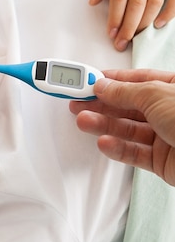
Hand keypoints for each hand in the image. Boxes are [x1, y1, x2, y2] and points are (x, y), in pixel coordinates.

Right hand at [70, 69, 174, 184]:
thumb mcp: (156, 94)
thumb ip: (125, 92)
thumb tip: (103, 86)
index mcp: (172, 87)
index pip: (136, 80)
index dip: (110, 80)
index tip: (87, 81)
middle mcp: (169, 110)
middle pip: (128, 105)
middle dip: (101, 103)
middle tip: (76, 102)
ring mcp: (166, 135)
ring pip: (128, 129)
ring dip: (103, 125)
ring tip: (82, 121)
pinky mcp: (163, 161)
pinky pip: (135, 153)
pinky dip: (117, 148)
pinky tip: (104, 142)